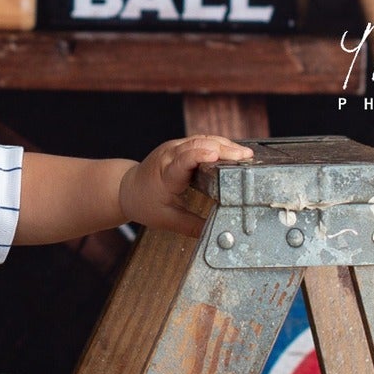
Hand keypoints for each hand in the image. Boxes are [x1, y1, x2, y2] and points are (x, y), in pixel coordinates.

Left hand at [117, 136, 253, 235]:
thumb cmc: (145, 204)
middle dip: (223, 149)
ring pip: (202, 139)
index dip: (199, 156)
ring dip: (224, 144)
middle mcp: (169, 156)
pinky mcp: (180, 145)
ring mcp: (174, 147)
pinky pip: (201, 139)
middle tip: (246, 157)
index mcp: (165, 175)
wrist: (127, 188)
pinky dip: (218, 143)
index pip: (182, 161)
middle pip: (198, 145)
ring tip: (246, 154)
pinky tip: (234, 150)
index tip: (215, 155)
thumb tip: (216, 234)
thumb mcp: (167, 220)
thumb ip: (193, 227)